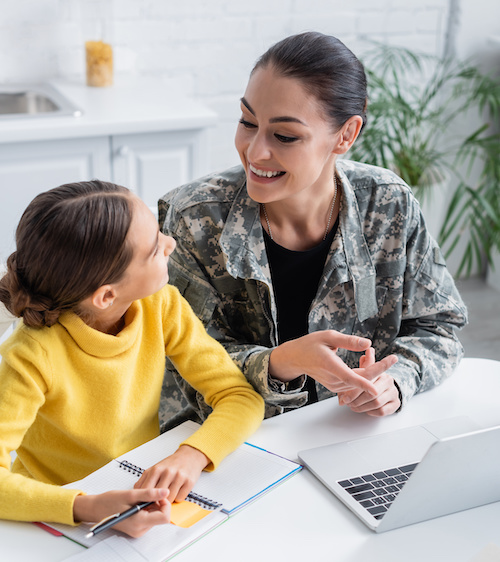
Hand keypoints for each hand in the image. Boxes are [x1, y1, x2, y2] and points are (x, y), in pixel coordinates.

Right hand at [73, 487, 169, 537]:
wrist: (96, 509)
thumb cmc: (109, 501)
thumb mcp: (130, 494)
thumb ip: (149, 494)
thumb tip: (166, 492)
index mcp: (139, 522)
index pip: (165, 517)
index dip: (165, 504)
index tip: (157, 494)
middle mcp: (140, 530)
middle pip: (161, 516)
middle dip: (157, 503)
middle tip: (145, 494)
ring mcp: (138, 530)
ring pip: (155, 516)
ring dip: (151, 505)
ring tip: (138, 499)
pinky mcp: (136, 528)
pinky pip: (149, 517)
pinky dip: (146, 508)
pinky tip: (137, 503)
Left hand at [134, 445, 208, 502]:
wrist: (189, 456)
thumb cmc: (171, 464)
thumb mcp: (155, 468)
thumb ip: (144, 481)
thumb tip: (136, 495)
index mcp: (156, 469)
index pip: (146, 491)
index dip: (144, 500)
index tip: (144, 504)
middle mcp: (168, 472)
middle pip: (157, 497)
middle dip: (156, 502)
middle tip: (157, 502)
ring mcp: (179, 477)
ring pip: (169, 499)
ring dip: (168, 500)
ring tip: (168, 495)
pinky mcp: (189, 482)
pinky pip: (180, 498)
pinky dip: (178, 498)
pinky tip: (177, 491)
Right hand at [269, 330, 395, 396]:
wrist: (297, 358)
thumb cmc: (311, 344)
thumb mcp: (329, 336)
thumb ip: (349, 341)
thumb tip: (368, 344)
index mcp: (330, 365)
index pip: (349, 377)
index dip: (364, 385)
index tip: (377, 390)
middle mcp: (333, 379)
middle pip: (360, 379)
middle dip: (379, 370)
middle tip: (394, 358)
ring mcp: (334, 385)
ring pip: (359, 382)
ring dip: (372, 372)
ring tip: (379, 357)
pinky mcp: (336, 387)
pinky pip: (354, 383)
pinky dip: (364, 375)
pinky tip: (368, 363)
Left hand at [337, 348, 400, 415]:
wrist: (383, 391)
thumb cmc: (369, 380)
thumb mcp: (364, 371)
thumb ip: (365, 363)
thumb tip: (369, 349)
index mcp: (381, 372)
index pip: (370, 379)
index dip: (357, 387)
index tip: (346, 395)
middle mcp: (389, 382)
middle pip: (372, 393)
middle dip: (357, 399)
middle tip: (346, 402)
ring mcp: (394, 393)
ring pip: (376, 403)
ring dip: (362, 406)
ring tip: (352, 406)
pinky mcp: (396, 404)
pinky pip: (382, 411)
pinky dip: (371, 411)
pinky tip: (365, 409)